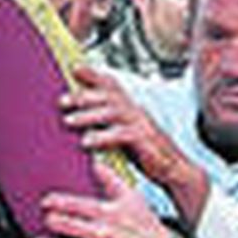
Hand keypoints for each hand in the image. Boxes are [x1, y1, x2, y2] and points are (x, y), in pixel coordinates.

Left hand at [34, 161, 176, 237]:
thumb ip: (111, 180)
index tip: (46, 201)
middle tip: (45, 218)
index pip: (75, 204)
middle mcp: (101, 233)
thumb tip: (96, 162)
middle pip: (65, 225)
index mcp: (108, 212)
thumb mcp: (132, 198)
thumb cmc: (145, 226)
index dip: (56, 202)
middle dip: (51, 221)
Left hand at [60, 66, 201, 210]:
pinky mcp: (144, 141)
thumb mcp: (126, 132)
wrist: (175, 169)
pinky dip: (103, 136)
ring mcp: (142, 124)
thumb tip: (82, 116)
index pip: (113, 85)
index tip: (75, 68)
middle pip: (109, 95)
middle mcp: (137, 111)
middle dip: (84, 96)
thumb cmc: (147, 152)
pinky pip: (121, 134)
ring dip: (89, 115)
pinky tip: (87, 142)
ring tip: (69, 121)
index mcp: (132, 107)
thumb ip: (109, 122)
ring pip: (113, 112)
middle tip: (62, 102)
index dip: (95, 74)